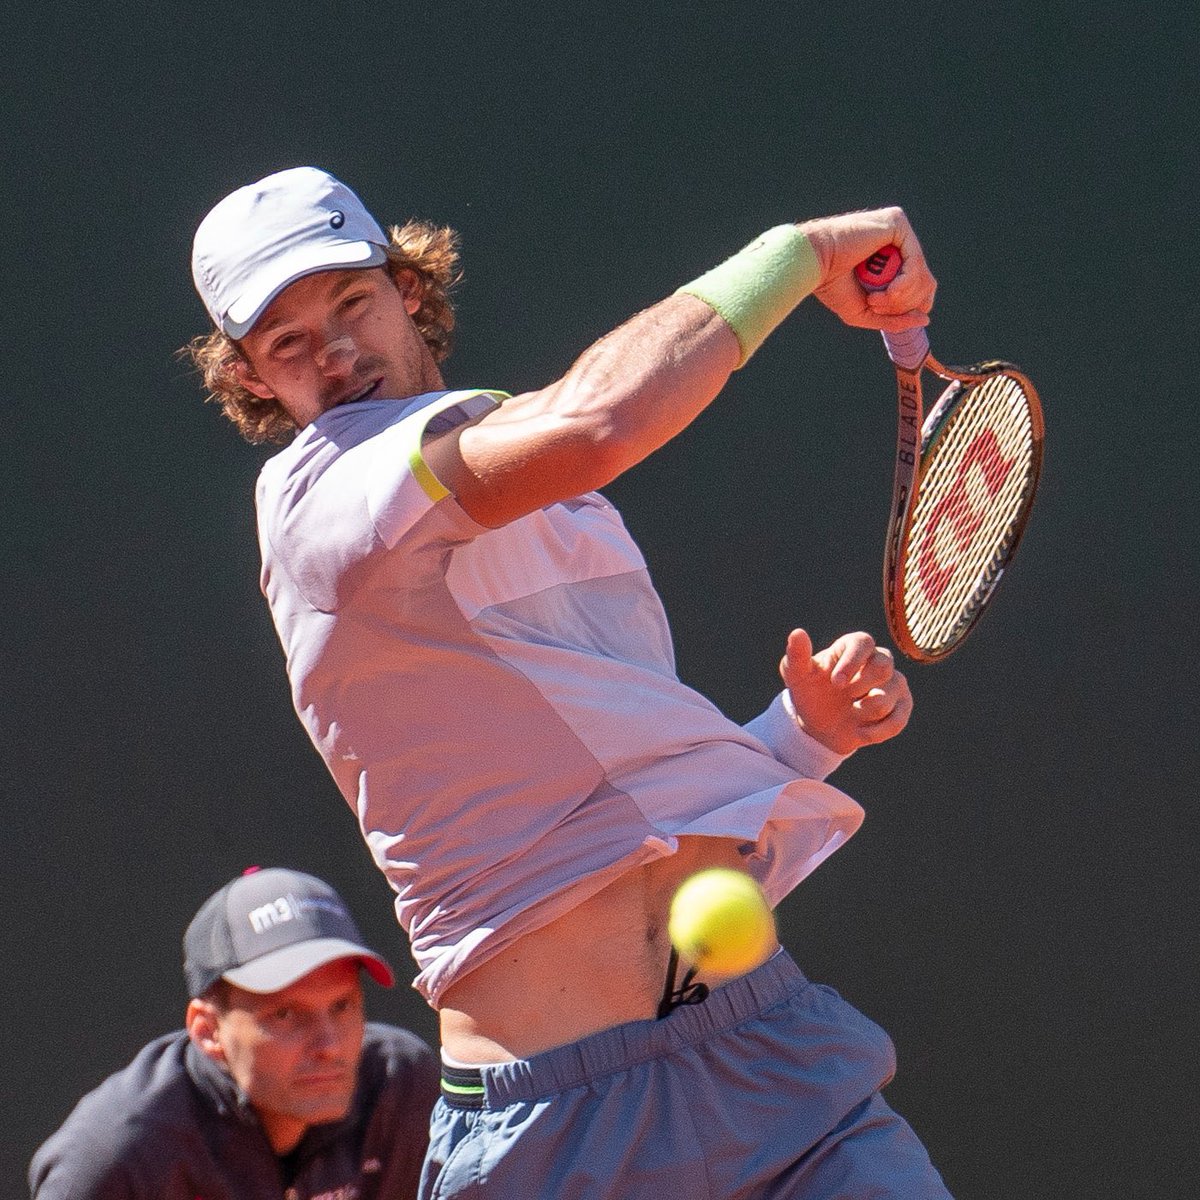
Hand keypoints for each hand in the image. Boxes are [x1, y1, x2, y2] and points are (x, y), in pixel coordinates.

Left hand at [781, 629, 912, 755]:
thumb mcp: (797, 676)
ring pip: (889, 695)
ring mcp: (894, 683)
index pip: (864, 642)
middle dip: (860, 685)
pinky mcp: (902, 706)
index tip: (835, 682)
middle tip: (844, 696)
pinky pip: (897, 720)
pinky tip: (859, 731)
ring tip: (851, 711)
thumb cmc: (810, 692)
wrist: (820, 726)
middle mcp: (879, 660)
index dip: (852, 661)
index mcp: (854, 647)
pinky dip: (875, 731)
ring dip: (864, 711)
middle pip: (883, 665)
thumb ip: (797, 655)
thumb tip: (797, 633)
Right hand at [798, 206, 936, 332]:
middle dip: (904, 304)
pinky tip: (888, 290)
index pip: (921, 285)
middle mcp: (898, 241)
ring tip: (876, 299)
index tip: (884, 312)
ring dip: (901, 297)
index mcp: (891, 258)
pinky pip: (916, 260)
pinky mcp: (897, 222)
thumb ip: (895, 319)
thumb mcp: (866, 311)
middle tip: (875, 304)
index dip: (911, 306)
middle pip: (925, 282)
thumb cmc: (831, 286)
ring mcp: (898, 229)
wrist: (814, 264)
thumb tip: (925, 320)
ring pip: (923, 274)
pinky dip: (905, 282)